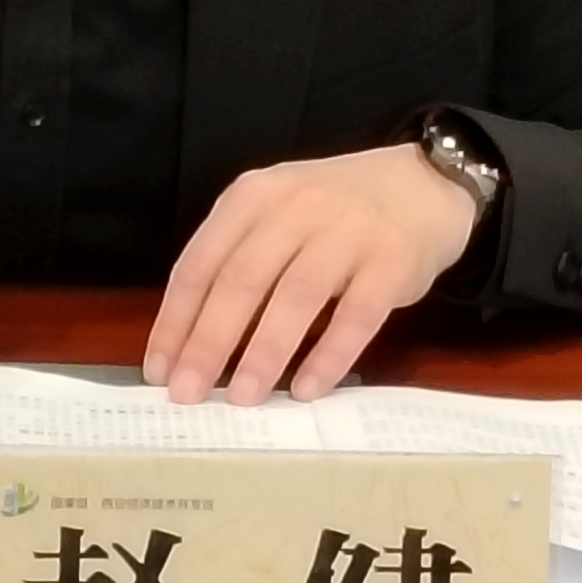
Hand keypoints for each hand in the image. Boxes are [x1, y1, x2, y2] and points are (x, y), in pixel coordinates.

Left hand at [142, 145, 480, 405]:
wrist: (422, 184)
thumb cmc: (334, 211)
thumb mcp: (276, 213)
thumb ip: (239, 260)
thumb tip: (194, 343)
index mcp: (252, 198)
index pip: (200, 263)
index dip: (175, 320)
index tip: (158, 370)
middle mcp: (294, 207)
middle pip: (240, 280)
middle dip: (208, 343)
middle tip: (187, 394)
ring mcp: (345, 231)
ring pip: (294, 297)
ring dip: (263, 353)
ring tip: (242, 398)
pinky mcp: (390, 260)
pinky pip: (355, 315)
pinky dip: (328, 356)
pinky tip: (307, 389)